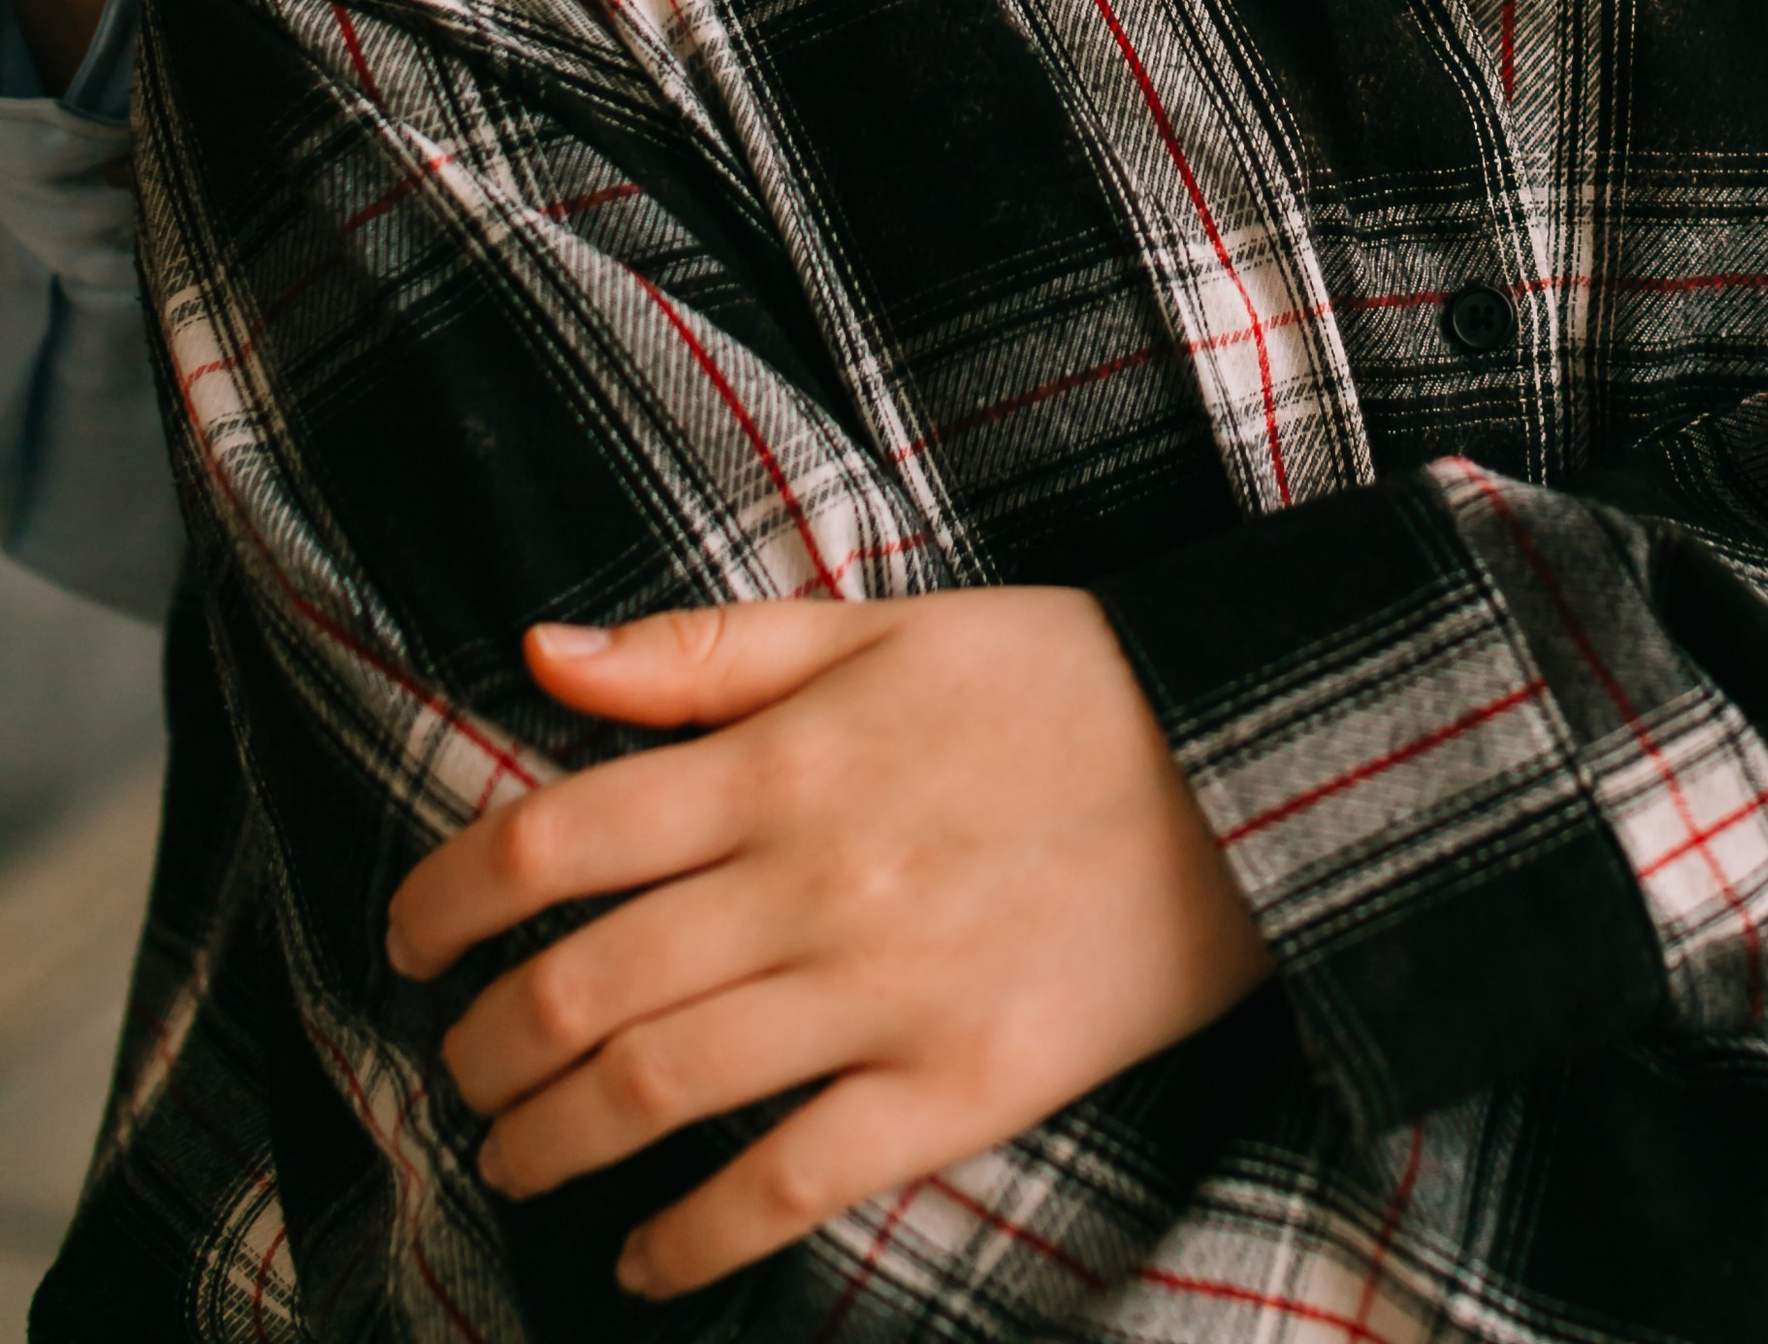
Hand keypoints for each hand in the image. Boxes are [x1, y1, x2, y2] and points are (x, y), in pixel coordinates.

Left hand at [385, 593, 1270, 1299]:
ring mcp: (882, 996)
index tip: (406, 940)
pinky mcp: (955, 1092)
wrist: (1246, 768)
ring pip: (654, 1093)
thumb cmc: (1055, 681)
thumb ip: (703, 650)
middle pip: (579, 988)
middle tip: (455, 1068)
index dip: (444, 899)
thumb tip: (541, 652)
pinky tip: (641, 1255)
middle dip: (479, 1048)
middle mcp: (811, 881)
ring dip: (546, 1142)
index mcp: (784, 760)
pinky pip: (788, 1186)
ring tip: (510, 1156)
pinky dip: (690, 1238)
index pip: (553, 838)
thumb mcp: (879, 627)